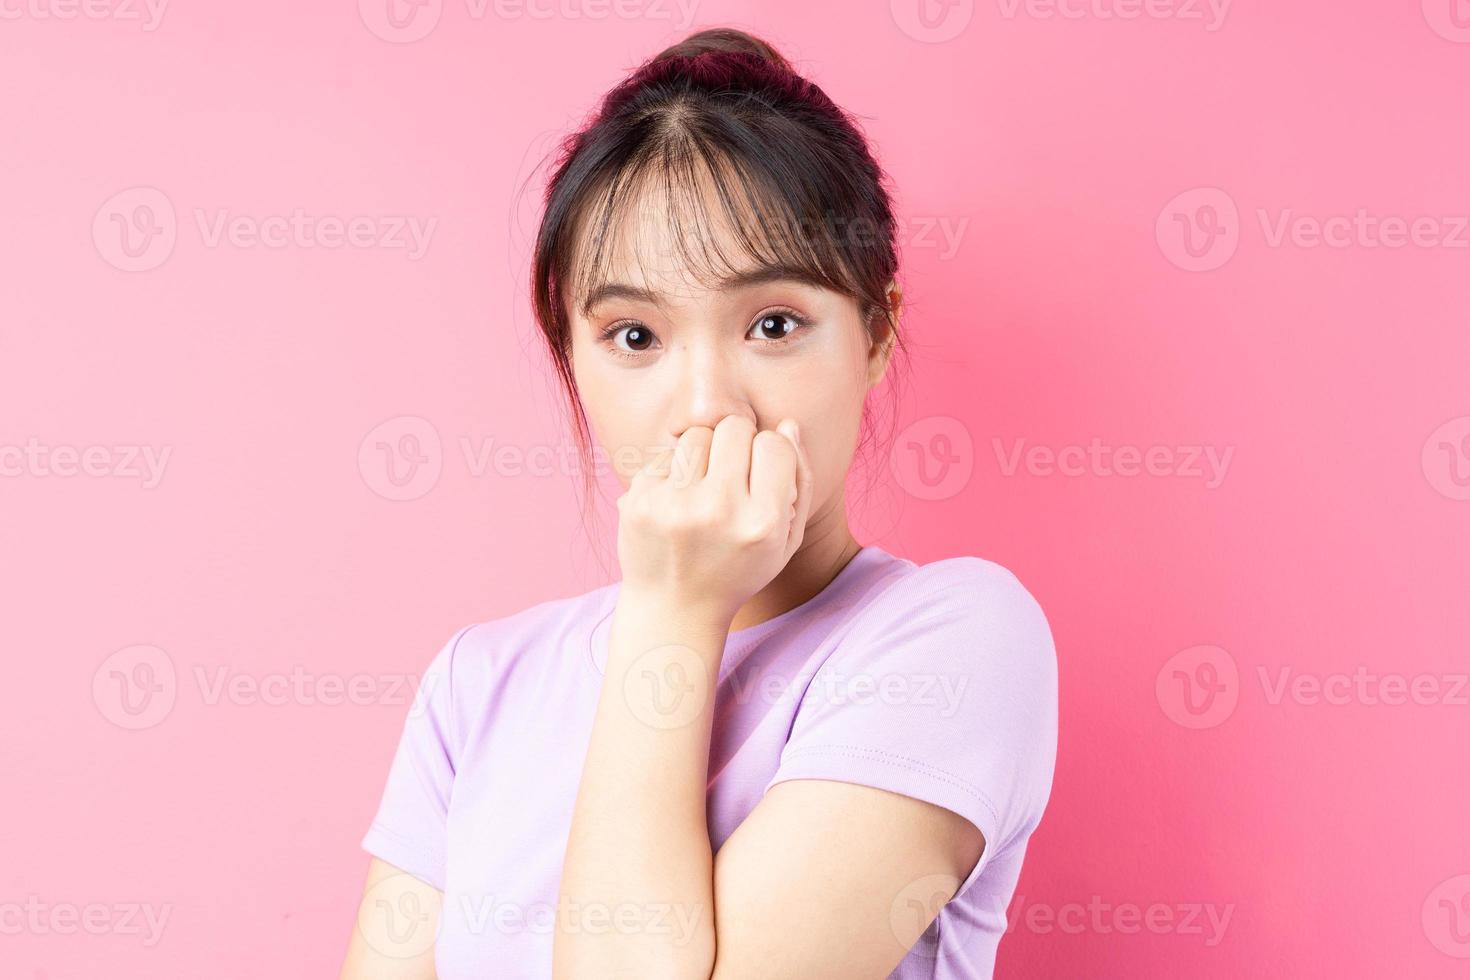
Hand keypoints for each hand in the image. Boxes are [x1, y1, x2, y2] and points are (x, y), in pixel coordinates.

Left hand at [615, 415, 813, 625]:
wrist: (673, 609)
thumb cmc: (737, 569)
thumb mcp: (785, 541)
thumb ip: (799, 481)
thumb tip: (788, 425)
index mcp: (762, 523)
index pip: (774, 443)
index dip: (770, 454)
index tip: (760, 476)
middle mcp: (718, 511)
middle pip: (735, 428)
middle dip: (737, 444)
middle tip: (731, 474)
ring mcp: (674, 505)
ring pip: (698, 434)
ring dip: (704, 452)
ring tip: (703, 486)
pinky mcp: (640, 501)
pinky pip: (665, 454)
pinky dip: (674, 471)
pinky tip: (676, 502)